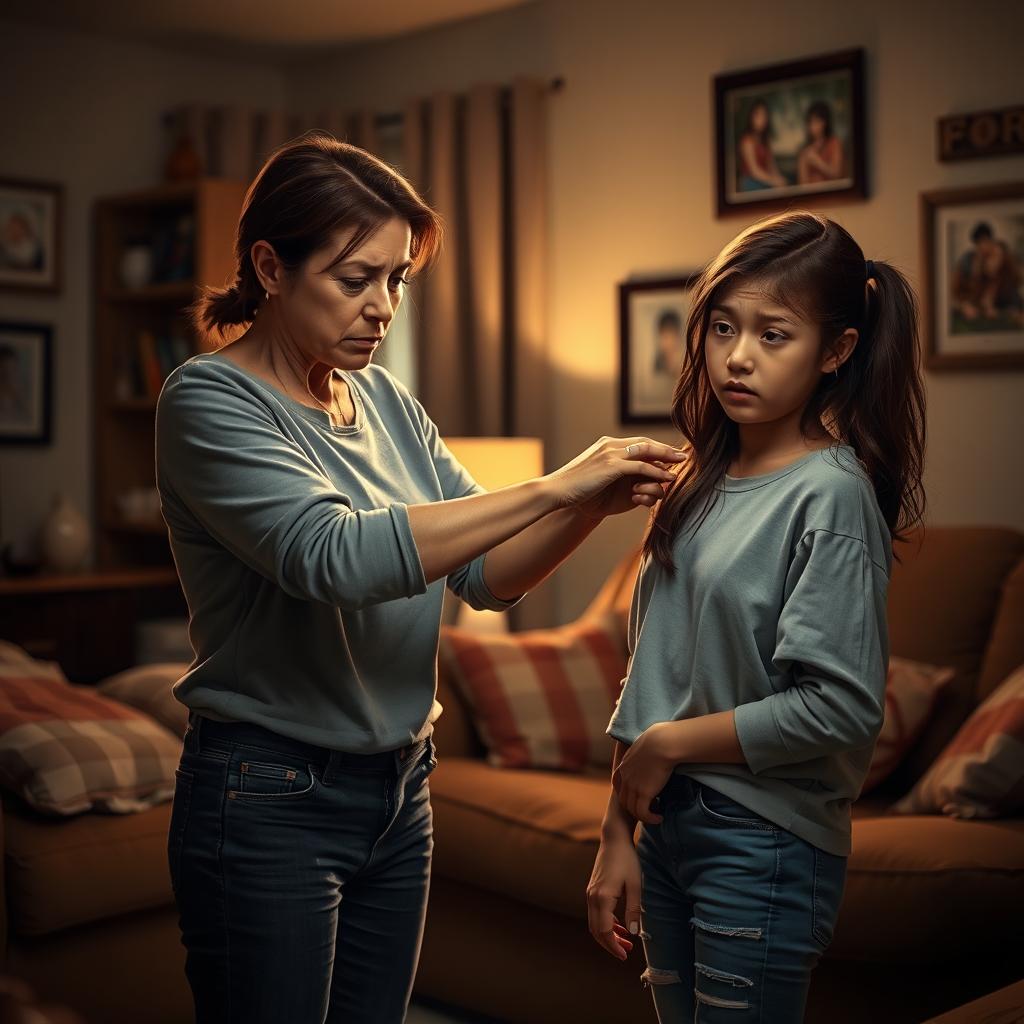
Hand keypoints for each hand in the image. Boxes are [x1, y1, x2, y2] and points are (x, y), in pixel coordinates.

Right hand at [546, 438, 686, 518]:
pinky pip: (641, 467)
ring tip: (680, 464)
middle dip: (666, 448)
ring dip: (666, 457)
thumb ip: (612, 473)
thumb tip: (626, 480)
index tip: (670, 453)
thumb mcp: (595, 476)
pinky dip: (656, 472)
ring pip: (646, 451)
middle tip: (682, 454)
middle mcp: (610, 445)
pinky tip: (667, 478)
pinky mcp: (611, 466)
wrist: (556, 491)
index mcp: (606, 445)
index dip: (655, 447)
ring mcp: (610, 454)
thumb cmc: (575, 489)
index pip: (637, 442)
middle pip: (645, 442)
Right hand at [586, 835, 642, 959]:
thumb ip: (634, 910)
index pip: (605, 931)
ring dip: (608, 935)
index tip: (625, 955)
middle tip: (626, 952)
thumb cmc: (627, 859)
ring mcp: (590, 893)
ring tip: (625, 942)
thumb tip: (632, 933)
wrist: (614, 839)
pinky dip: (605, 923)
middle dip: (610, 944)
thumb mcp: (636, 885)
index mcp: (603, 898)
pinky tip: (619, 926)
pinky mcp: (592, 890)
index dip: (614, 946)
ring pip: (594, 923)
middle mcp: (592, 897)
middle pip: (596, 930)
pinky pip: (595, 913)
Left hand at [613, 722, 676, 824]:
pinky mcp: (643, 793)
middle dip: (635, 807)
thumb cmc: (659, 740)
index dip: (625, 792)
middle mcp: (625, 778)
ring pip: (633, 809)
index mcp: (623, 766)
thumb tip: (651, 747)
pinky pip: (643, 813)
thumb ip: (643, 751)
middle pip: (624, 800)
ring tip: (656, 816)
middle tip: (650, 809)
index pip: (617, 784)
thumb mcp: (644, 745)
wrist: (662, 743)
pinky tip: (660, 818)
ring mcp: (633, 787)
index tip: (638, 796)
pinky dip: (651, 819)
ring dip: (644, 816)